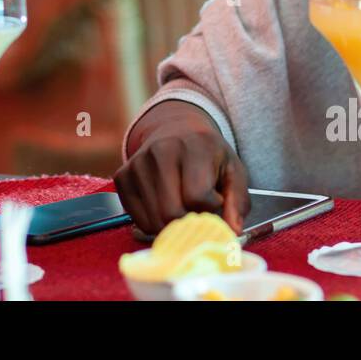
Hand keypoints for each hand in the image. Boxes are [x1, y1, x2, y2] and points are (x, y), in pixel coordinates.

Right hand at [114, 101, 248, 235]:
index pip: (197, 197)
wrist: (175, 128)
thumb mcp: (233, 170)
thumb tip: (232, 231)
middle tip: (198, 213)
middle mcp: (160, 151)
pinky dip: (155, 224)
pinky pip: (138, 220)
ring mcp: (137, 164)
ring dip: (172, 227)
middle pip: (172, 213)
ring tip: (183, 209)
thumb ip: (238, 201)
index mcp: (193, 146)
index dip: (211, 209)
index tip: (215, 201)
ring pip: (154, 221)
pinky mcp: (122, 177)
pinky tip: (165, 208)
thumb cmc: (207, 154)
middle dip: (189, 223)